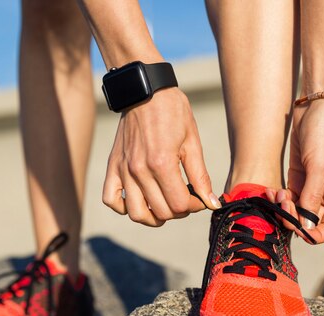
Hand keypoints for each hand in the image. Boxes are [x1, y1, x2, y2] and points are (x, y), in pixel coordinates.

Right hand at [102, 87, 219, 226]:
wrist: (145, 91)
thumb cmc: (173, 112)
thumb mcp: (192, 142)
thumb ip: (201, 176)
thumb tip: (212, 203)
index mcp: (162, 163)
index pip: (180, 205)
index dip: (194, 206)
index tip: (199, 198)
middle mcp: (139, 170)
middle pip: (162, 212)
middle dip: (179, 211)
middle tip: (185, 198)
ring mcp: (123, 169)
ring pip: (136, 214)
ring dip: (153, 217)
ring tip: (164, 206)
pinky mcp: (113, 166)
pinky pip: (111, 200)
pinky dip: (123, 207)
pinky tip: (139, 200)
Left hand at [287, 99, 323, 243]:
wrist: (316, 105)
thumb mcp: (319, 164)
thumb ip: (312, 195)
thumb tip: (307, 225)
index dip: (316, 236)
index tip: (298, 232)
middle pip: (311, 222)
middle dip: (294, 219)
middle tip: (281, 206)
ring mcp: (313, 187)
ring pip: (296, 211)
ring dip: (283, 208)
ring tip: (275, 194)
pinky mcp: (299, 178)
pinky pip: (288, 198)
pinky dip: (279, 198)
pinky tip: (271, 190)